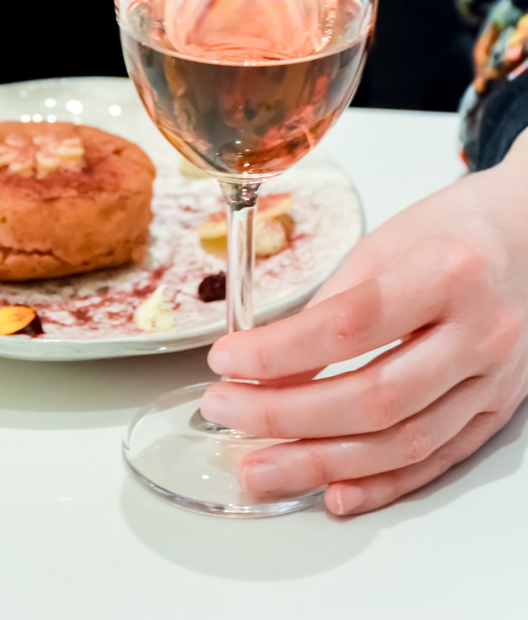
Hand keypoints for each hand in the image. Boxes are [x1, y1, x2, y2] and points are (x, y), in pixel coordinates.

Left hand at [200, 129, 527, 515]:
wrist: (522, 239)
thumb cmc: (447, 232)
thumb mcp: (382, 246)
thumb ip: (329, 308)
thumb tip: (265, 369)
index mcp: (447, 274)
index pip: (349, 327)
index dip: (279, 352)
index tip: (227, 361)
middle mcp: (479, 333)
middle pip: (374, 396)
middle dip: (287, 415)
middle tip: (226, 412)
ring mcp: (493, 381)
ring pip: (403, 442)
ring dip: (322, 463)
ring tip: (260, 467)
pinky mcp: (496, 413)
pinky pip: (435, 462)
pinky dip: (381, 484)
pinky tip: (333, 492)